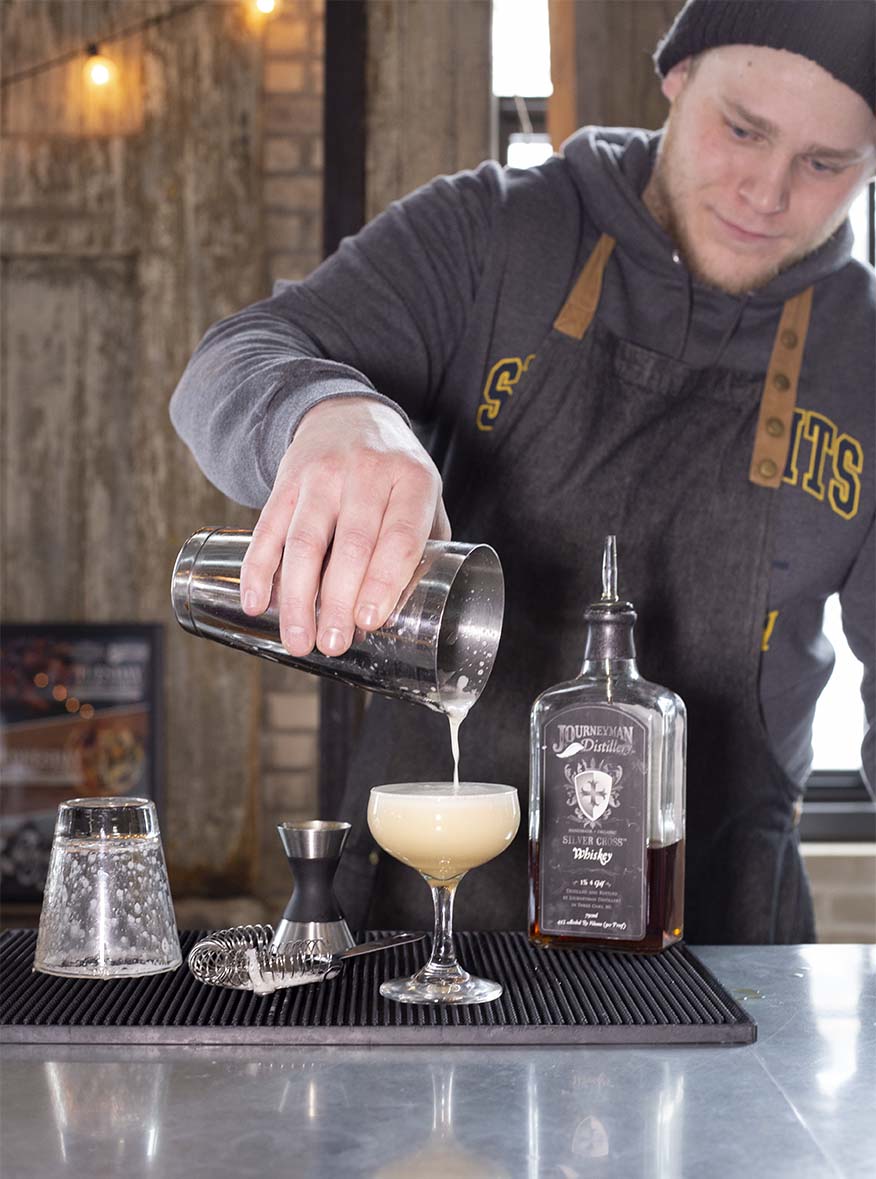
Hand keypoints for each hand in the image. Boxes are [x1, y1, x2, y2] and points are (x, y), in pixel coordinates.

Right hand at [239, 398, 450, 656]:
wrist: (348, 415)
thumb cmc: (395, 474)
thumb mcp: (425, 498)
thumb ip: (424, 549)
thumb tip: (409, 613)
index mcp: (412, 480)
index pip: (399, 536)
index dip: (384, 581)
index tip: (370, 621)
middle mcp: (367, 473)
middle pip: (350, 545)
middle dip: (337, 601)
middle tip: (333, 643)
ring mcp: (322, 475)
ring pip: (304, 542)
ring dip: (297, 597)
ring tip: (298, 640)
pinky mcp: (286, 482)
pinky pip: (268, 528)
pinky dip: (258, 569)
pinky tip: (256, 604)